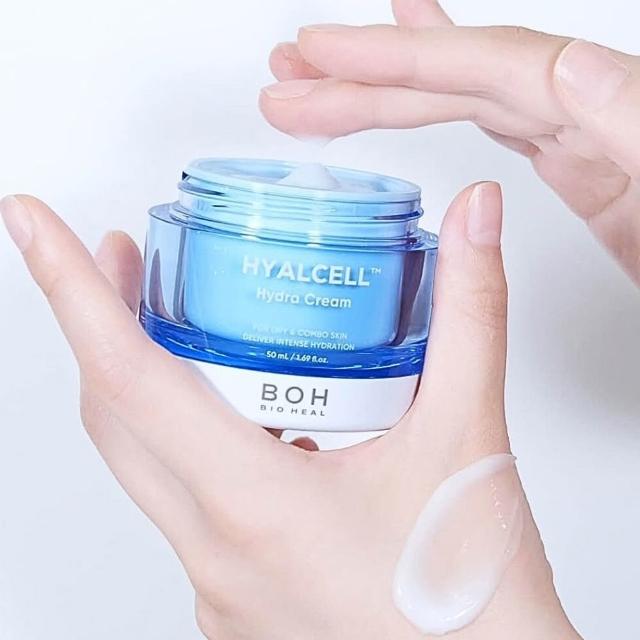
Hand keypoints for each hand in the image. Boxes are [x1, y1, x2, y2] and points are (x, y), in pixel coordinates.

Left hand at [1, 186, 579, 638]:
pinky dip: (190, 439)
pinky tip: (243, 415)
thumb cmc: (478, 603)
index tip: (31, 223)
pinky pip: (185, 504)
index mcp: (257, 507)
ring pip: (144, 463)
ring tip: (180, 320)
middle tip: (117, 258)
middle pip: (113, 417)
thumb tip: (475, 219)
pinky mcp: (240, 595)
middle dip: (97, 323)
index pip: (126, 376)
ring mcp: (221, 583)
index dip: (68, 287)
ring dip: (143, 382)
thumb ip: (471, 312)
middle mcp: (218, 552)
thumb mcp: (471, 435)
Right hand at [262, 0, 639, 285]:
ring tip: (320, 87)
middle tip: (290, 81)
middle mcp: (588, 113)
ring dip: (385, 91)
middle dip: (363, 78)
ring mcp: (580, 140)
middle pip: (454, 77)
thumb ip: (636, 125)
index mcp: (606, 112)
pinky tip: (419, 91)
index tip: (321, 58)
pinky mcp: (578, 170)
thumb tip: (570, 72)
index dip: (394, 59)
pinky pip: (496, 121)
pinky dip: (447, 102)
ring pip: (462, 97)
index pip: (480, 67)